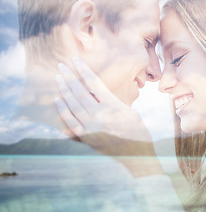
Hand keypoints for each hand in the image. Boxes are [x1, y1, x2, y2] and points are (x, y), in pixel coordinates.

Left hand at [54, 58, 163, 176]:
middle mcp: (100, 115)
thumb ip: (114, 102)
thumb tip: (99, 92)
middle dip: (69, 77)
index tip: (75, 61)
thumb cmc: (138, 133)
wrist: (136, 156)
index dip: (83, 71)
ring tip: (57, 78)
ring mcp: (91, 127)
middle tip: (61, 66)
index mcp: (114, 106)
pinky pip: (70, 121)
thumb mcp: (130, 112)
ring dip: (64, 90)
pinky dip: (63, 110)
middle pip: (80, 92)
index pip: (94, 84)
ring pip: (73, 105)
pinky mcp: (86, 137)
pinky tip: (58, 100)